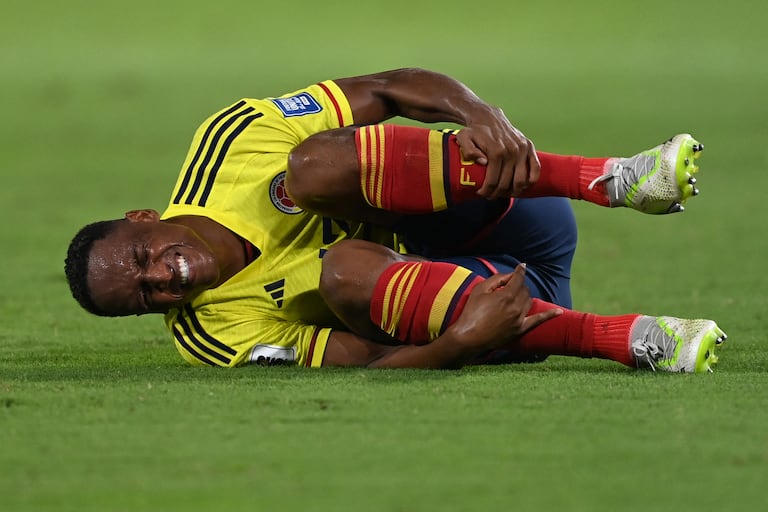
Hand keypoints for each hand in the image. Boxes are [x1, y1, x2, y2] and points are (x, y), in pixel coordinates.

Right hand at [445, 264, 560, 350]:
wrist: (468, 337)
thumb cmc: (471, 312)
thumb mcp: (480, 290)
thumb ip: (496, 279)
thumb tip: (510, 275)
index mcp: (506, 295)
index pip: (518, 278)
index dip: (519, 271)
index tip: (522, 266)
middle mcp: (515, 306)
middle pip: (524, 290)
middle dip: (518, 285)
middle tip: (508, 286)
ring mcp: (519, 319)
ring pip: (529, 301)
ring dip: (524, 296)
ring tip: (515, 296)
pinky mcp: (520, 329)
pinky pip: (539, 321)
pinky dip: (550, 315)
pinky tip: (559, 312)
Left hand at [455, 105, 540, 198]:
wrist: (489, 117)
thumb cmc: (475, 131)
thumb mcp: (464, 138)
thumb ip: (469, 151)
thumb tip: (483, 163)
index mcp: (496, 151)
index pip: (493, 181)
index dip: (486, 191)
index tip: (481, 194)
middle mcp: (511, 151)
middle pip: (506, 184)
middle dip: (497, 194)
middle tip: (490, 195)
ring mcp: (522, 149)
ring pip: (521, 181)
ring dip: (513, 191)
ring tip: (504, 193)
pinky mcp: (529, 147)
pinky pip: (535, 169)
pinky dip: (530, 182)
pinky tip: (520, 187)